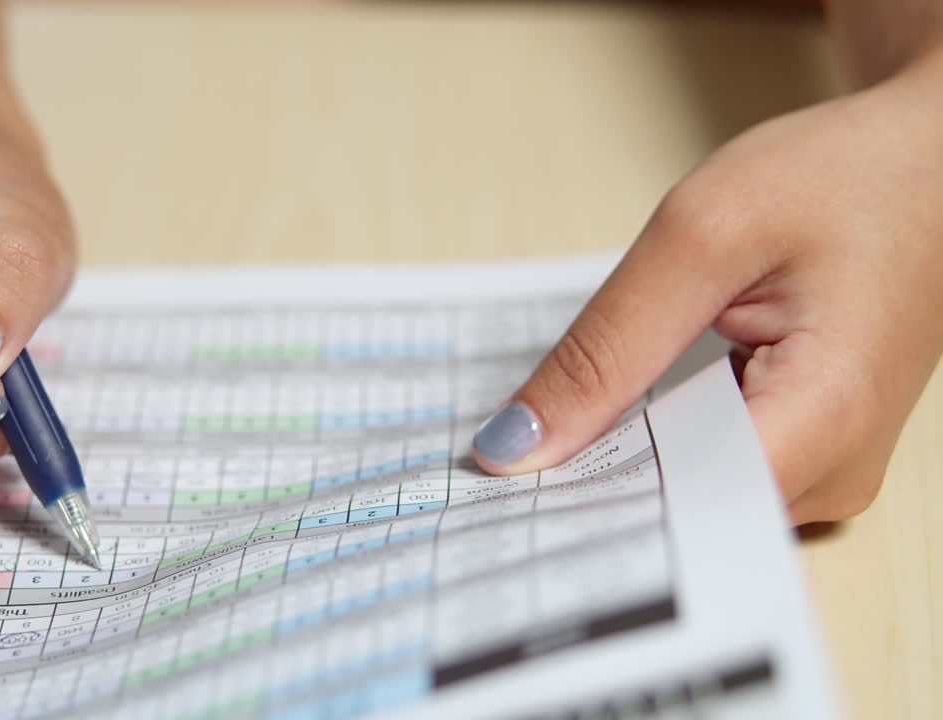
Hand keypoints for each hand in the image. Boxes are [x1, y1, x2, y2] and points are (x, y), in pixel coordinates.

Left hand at [471, 47, 942, 524]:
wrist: (924, 161)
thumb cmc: (838, 179)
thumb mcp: (699, 238)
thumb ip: (605, 349)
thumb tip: (515, 448)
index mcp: (825, 417)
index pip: (682, 515)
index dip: (581, 509)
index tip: (496, 500)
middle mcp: (835, 470)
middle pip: (683, 520)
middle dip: (586, 495)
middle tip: (497, 467)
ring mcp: (825, 467)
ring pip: (690, 503)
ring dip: (614, 473)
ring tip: (538, 447)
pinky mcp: (807, 449)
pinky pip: (709, 474)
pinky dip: (649, 450)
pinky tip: (601, 427)